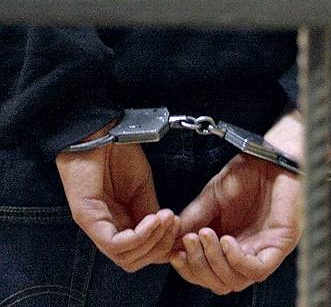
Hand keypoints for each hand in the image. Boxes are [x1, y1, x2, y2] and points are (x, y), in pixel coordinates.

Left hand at [56, 123, 180, 272]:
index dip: (163, 246)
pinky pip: (114, 243)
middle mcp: (105, 229)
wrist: (99, 132)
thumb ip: (150, 211)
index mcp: (119, 223)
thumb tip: (167, 233)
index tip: (180, 226)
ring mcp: (94, 226)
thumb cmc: (118, 154)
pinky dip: (139, 236)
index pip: (140, 253)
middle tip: (174, 223)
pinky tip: (153, 219)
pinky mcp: (87, 218)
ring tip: (166, 219)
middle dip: (161, 247)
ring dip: (153, 241)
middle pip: (133, 261)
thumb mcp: (143, 187)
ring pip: (125, 257)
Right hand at [171, 112, 303, 294]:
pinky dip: (237, 260)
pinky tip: (226, 240)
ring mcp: (264, 249)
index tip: (173, 251)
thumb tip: (168, 245)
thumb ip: (191, 221)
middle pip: (218, 283)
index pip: (205, 274)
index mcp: (229, 244)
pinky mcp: (281, 244)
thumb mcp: (210, 197)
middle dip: (198, 266)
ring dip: (214, 262)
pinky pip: (258, 269)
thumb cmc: (248, 171)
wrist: (273, 154)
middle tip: (189, 241)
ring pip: (235, 281)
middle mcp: (247, 251)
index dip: (188, 268)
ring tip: (205, 236)